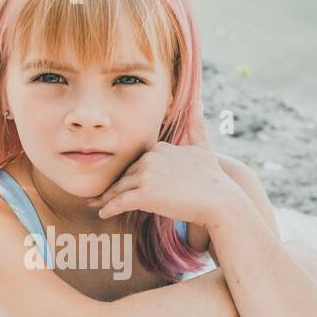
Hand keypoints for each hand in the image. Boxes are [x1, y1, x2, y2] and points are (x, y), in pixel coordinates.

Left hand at [87, 139, 234, 227]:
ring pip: (119, 189)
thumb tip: (198, 102)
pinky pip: (120, 202)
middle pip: (125, 175)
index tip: (117, 183)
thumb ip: (196, 127)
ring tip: (96, 205)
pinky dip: (109, 208)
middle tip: (97, 196)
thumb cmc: (213, 179)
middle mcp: (150, 158)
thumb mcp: (204, 148)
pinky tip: (103, 214)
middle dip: (113, 186)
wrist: (220, 201)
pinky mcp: (145, 194)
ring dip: (106, 198)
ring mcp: (147, 175)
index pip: (137, 163)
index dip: (127, 174)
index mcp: (159, 148)